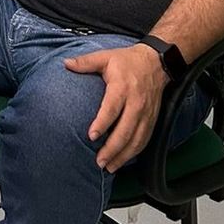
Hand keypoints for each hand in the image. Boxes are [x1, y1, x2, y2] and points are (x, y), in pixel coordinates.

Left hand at [65, 44, 169, 172]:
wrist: (157, 63)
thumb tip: (66, 63)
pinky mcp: (153, 119)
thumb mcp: (105, 57)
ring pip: (137, 139)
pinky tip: (123, 160)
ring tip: (109, 166)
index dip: (102, 124)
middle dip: (112, 148)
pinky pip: (145, 139)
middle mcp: (136, 103)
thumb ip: (85, 62)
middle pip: (125, 130)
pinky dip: (135, 152)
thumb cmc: (128, 61)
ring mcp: (146, 113)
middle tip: (99, 161)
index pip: (112, 109)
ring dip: (123, 155)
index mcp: (122, 88)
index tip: (91, 136)